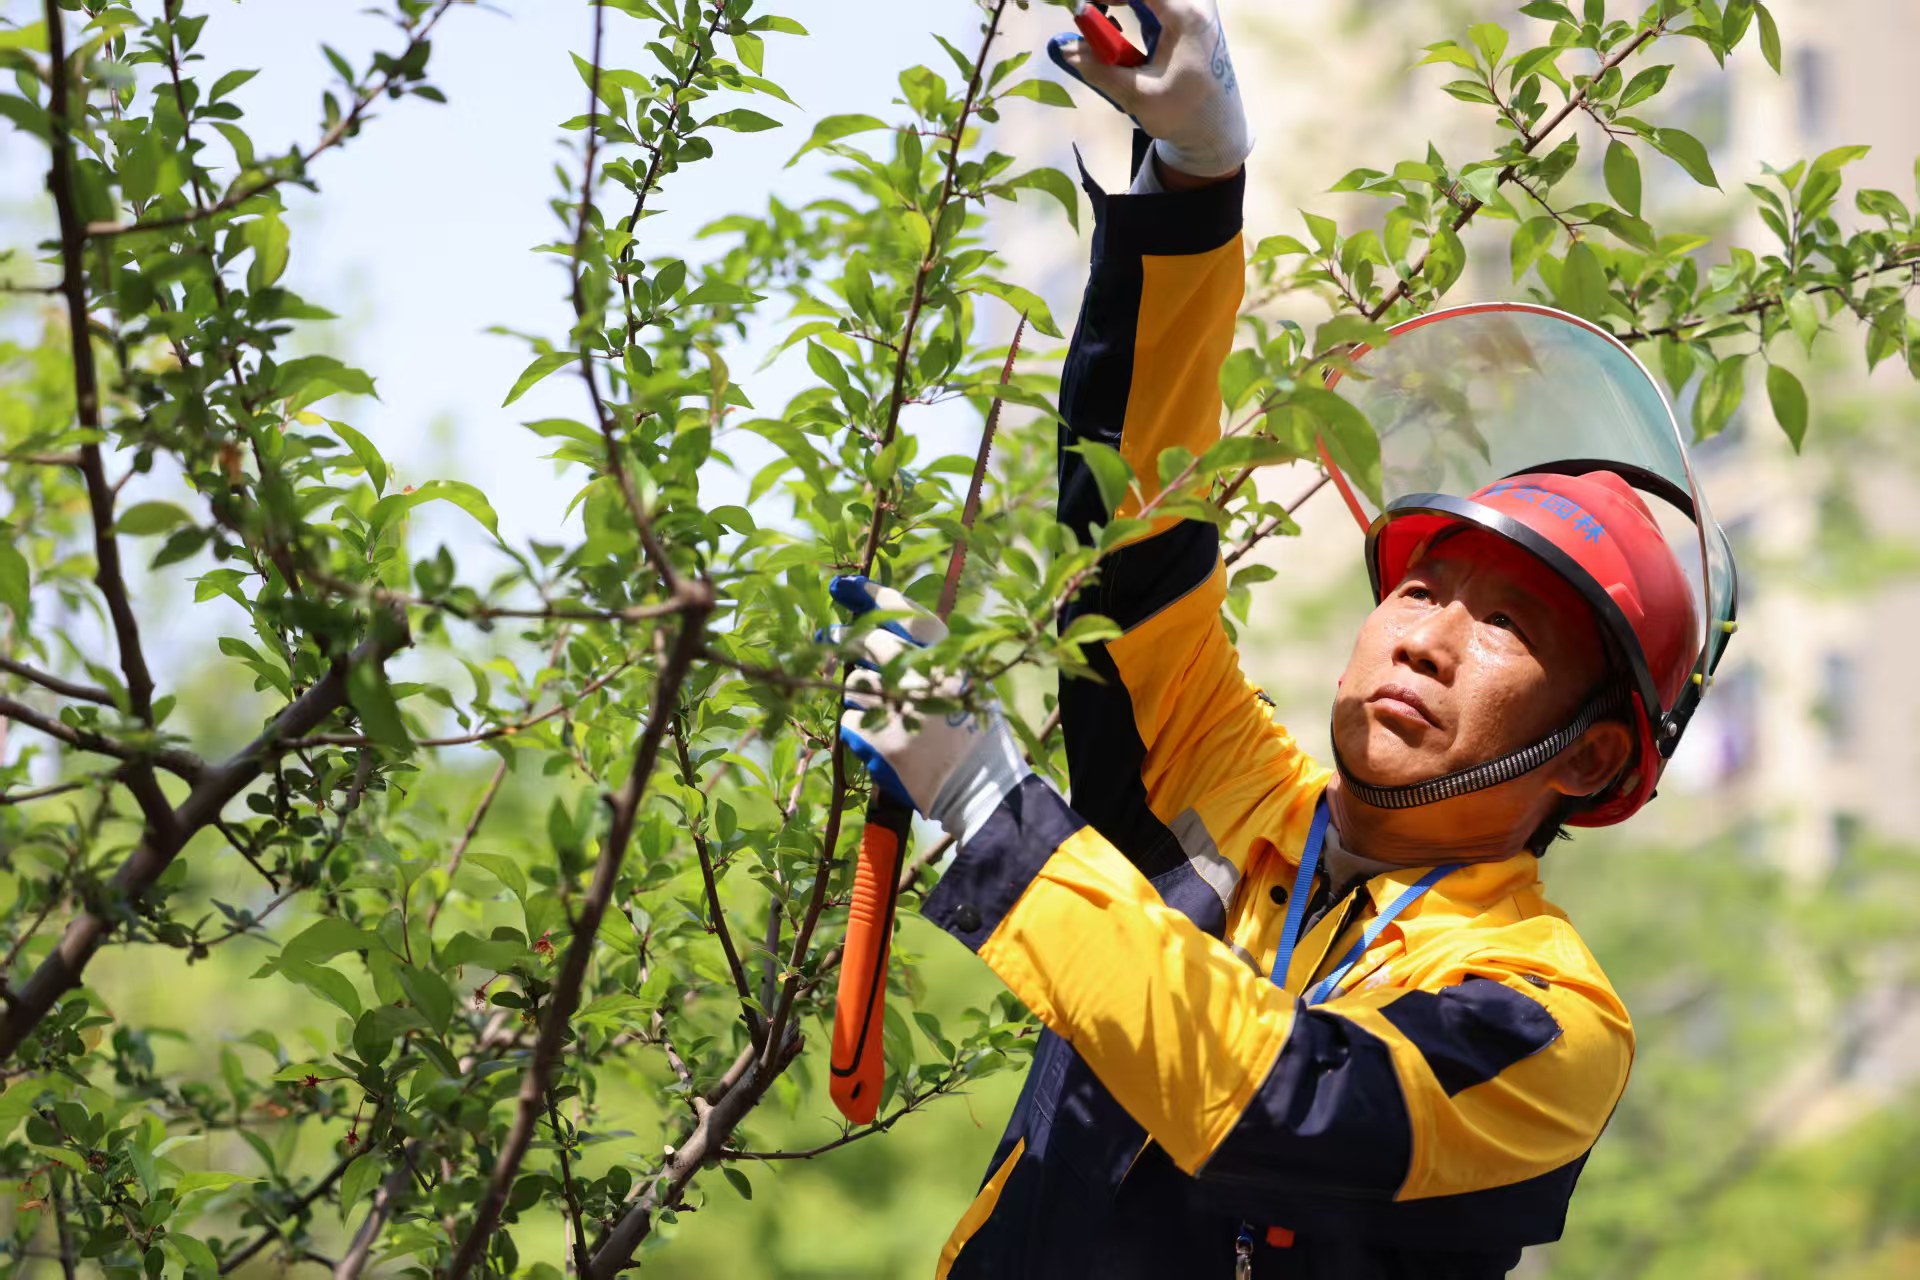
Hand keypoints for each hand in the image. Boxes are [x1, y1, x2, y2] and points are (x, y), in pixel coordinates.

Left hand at [826, 576, 1028, 842]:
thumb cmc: (973, 731)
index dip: (871, 595)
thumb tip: (881, 629)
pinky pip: (851, 720)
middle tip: (825, 634)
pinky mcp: (878, 738)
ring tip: (884, 712)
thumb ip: (930, 656)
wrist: (978, 785)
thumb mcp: (966, 682)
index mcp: (949, 656)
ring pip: (855, 684)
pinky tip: (883, 740)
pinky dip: (860, 729)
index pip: (903, 611)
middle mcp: (920, 674)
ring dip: (861, 695)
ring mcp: (897, 707)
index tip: (844, 586)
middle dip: (843, 637)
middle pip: (867, 642)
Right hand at [1049, 0, 1252, 179]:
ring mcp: (1196, 6)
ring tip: (1100, 10)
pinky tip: (1116, 11)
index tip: (1084, 5)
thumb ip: (1099, 70)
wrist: (1216, 127)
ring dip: (1126, 1)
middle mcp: (1196, 4)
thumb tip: (1064, 49)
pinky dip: (1135, 2)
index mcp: (1187, 18)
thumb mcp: (1138, 95)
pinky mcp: (1191, 13)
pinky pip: (1158, 1)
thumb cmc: (1183, 114)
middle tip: (1092, 8)